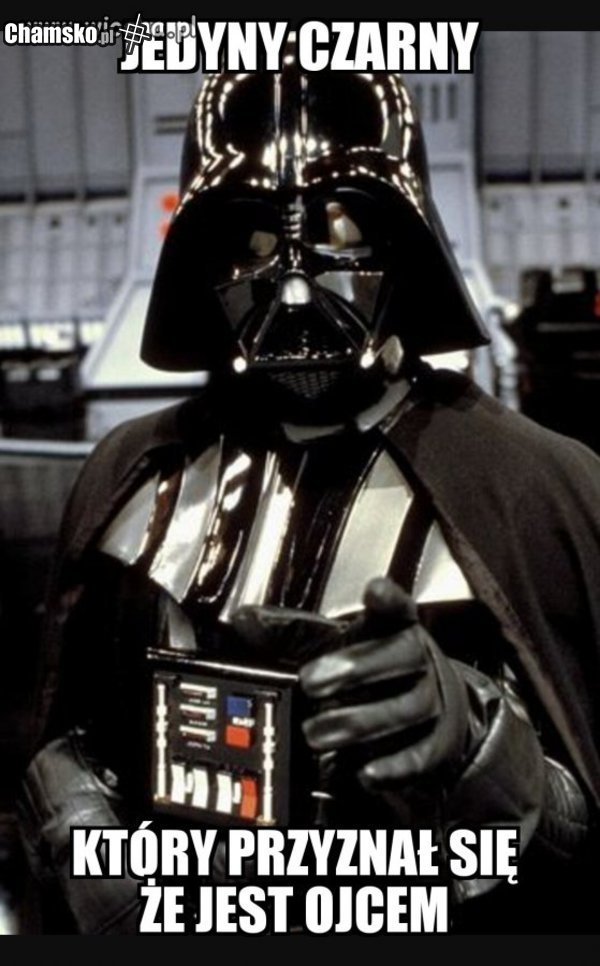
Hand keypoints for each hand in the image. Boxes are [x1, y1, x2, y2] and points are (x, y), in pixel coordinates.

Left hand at [298, 577, 474, 793]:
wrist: (433, 713)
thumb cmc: (373, 670)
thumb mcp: (335, 644)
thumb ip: (292, 632)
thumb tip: (244, 619)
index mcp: (395, 629)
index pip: (396, 607)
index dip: (388, 599)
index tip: (374, 591)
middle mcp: (419, 661)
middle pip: (401, 656)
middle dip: (356, 668)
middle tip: (311, 682)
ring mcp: (431, 703)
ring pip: (406, 710)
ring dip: (360, 723)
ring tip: (317, 733)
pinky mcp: (436, 745)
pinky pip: (418, 757)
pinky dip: (391, 768)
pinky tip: (364, 772)